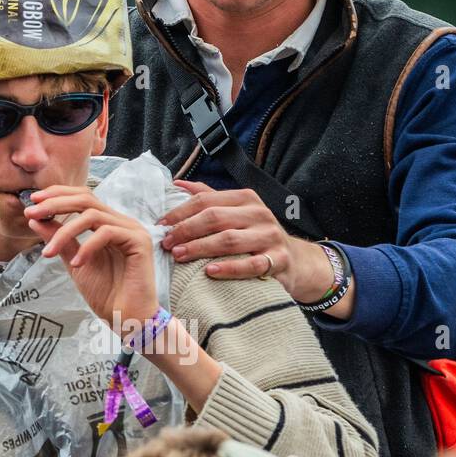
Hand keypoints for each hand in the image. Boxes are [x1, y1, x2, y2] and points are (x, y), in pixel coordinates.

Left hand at [25, 185, 158, 332]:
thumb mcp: (74, 262)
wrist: (127, 318)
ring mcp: (132, 230)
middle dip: (56, 204)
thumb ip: (59, 240)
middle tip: (32, 213)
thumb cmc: (106, 294)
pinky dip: (86, 247)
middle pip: (86, 199)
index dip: (58, 195)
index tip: (33, 201)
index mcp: (108, 224)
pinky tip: (76, 264)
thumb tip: (35, 220)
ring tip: (49, 252)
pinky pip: (106, 233)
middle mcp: (121, 222)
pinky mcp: (139, 241)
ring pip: (92, 215)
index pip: (83, 198)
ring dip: (64, 231)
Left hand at [161, 180, 340, 305]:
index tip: (161, 226)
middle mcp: (259, 213)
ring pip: (229, 240)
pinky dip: (229, 268)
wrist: (294, 261)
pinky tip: (209, 272)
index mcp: (245, 199)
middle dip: (186, 230)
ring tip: (179, 256)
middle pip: (215, 218)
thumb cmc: (256, 236)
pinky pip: (251, 265)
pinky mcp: (278, 259)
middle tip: (167, 243)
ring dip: (200, 248)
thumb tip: (176, 184)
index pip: (206, 200)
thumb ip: (209, 198)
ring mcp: (270, 236)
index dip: (180, 212)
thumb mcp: (236, 213)